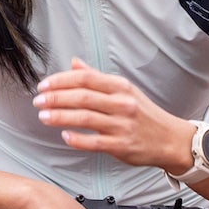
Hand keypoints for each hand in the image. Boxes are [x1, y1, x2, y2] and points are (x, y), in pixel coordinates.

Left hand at [33, 59, 192, 173]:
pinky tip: (64, 136)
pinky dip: (76, 139)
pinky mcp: (121, 145)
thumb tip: (74, 63)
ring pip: (84, 118)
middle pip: (82, 97)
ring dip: (60, 117)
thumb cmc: (145, 115)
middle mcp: (122, 103)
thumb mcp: (125, 91)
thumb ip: (97, 78)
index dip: (61, 80)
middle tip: (38, 101)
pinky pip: (94, 142)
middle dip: (56, 98)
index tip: (44, 85)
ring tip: (44, 116)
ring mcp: (122, 125)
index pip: (85, 78)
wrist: (170, 140)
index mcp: (121, 87)